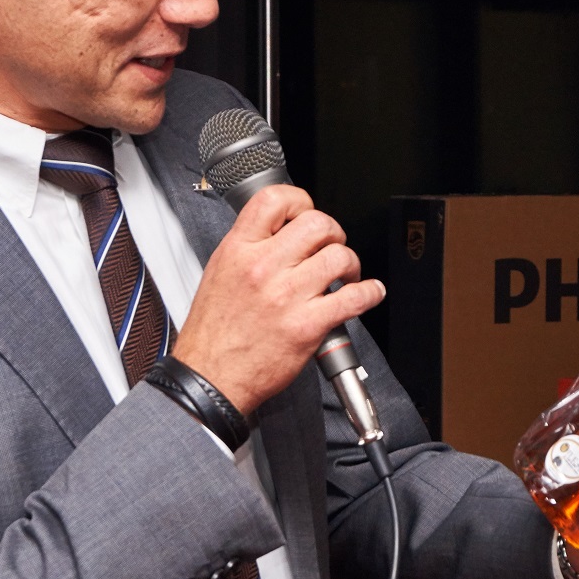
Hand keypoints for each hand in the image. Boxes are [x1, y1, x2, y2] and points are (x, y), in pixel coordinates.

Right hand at [174, 184, 385, 414]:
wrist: (210, 378)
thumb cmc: (214, 333)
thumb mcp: (219, 273)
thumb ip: (250, 247)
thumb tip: (282, 231)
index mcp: (238, 250)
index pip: (275, 200)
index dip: (300, 201)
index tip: (307, 213)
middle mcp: (263, 268)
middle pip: (317, 224)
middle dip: (332, 232)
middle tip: (331, 246)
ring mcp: (287, 296)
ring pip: (339, 256)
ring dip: (351, 263)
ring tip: (345, 274)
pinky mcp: (307, 326)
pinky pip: (353, 297)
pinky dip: (369, 293)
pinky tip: (367, 293)